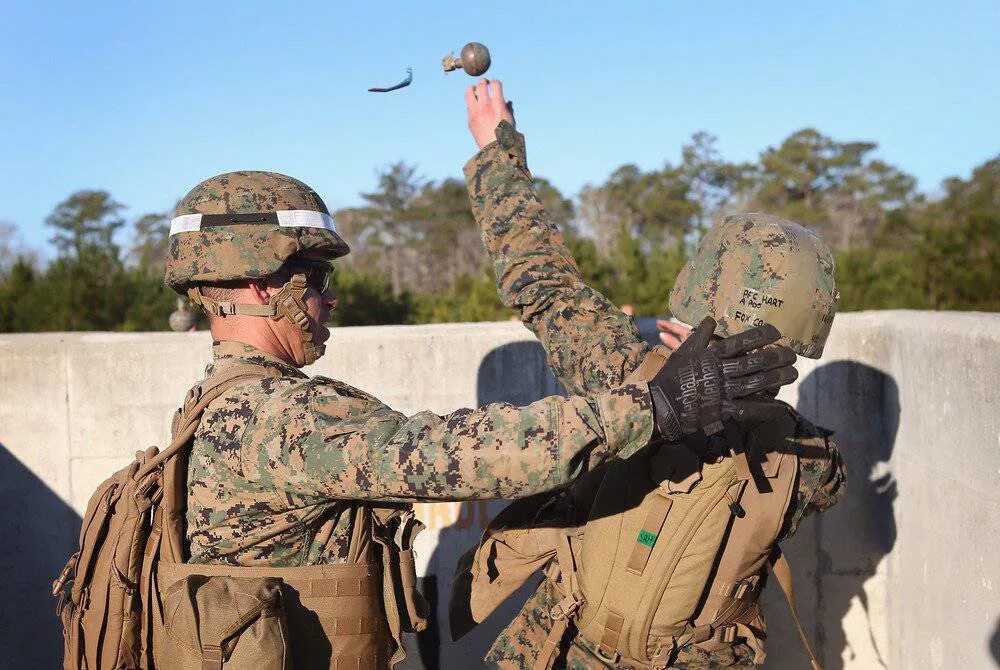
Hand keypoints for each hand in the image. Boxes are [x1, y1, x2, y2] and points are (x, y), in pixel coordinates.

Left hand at [465, 78, 514, 148]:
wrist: (495, 151)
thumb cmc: (507, 136)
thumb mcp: (511, 120)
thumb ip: (508, 109)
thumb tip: (507, 102)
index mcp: (498, 104)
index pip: (495, 83)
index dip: (495, 82)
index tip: (495, 84)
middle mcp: (485, 106)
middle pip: (481, 84)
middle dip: (483, 82)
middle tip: (484, 83)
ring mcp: (475, 112)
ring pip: (469, 92)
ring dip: (472, 89)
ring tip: (475, 90)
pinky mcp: (470, 120)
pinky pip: (468, 107)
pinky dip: (472, 104)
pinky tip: (476, 107)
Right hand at [647, 317, 797, 440]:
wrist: (660, 403)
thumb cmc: (671, 375)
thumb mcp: (683, 350)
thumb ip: (700, 334)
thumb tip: (710, 318)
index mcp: (711, 354)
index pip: (741, 341)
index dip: (761, 335)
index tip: (777, 332)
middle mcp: (720, 371)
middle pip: (754, 362)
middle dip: (777, 357)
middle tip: (792, 355)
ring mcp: (722, 391)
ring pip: (756, 383)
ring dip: (777, 378)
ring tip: (793, 374)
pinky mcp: (722, 410)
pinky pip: (749, 409)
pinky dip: (766, 409)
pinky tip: (781, 407)